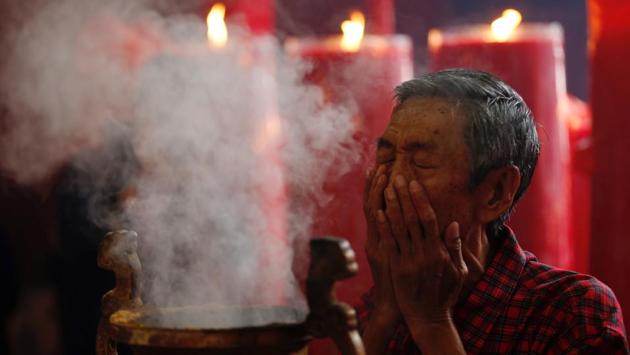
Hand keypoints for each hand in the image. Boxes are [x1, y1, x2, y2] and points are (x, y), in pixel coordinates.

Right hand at [363, 165, 398, 319]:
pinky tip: (378, 207)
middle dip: (377, 185)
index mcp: (381, 237)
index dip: (377, 187)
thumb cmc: (401, 282)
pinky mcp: (382, 257)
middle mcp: (376, 238)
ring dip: (377, 195)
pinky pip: (380, 235)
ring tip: (382, 175)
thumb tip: (395, 217)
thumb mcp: (398, 256)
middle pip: (374, 205)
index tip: (380, 168)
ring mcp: (378, 246)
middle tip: (380, 166)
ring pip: (375, 216)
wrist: (395, 305)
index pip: (377, 205)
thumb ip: (397, 237)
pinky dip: (378, 221)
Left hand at [380, 176, 467, 325]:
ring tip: (385, 188)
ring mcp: (408, 260)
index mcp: (438, 251)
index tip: (413, 183)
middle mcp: (423, 253)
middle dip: (403, 196)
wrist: (428, 318)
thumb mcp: (457, 271)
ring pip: (398, 227)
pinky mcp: (396, 268)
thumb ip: (454, 247)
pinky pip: (388, 243)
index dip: (419, 199)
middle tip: (396, 176)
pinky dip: (383, 227)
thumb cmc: (444, 294)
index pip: (428, 218)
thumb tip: (452, 224)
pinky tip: (378, 212)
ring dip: (391, 205)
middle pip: (411, 218)